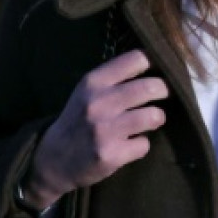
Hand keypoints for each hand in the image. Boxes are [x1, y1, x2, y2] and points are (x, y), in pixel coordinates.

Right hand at [23, 49, 166, 208]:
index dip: (154, 63)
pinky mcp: (112, 155)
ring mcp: (105, 130)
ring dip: (157, 118)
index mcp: (93, 82)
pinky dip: (141, 145)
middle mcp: (99, 102)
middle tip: (162, 95)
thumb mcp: (86, 92)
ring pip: (155, 116)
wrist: (53, 158)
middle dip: (164, 91)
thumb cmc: (77, 119)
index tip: (158, 69)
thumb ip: (114, 78)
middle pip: (152, 87)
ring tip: (149, 120)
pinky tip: (130, 145)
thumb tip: (155, 65)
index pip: (136, 59)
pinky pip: (145, 144)